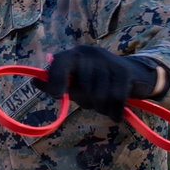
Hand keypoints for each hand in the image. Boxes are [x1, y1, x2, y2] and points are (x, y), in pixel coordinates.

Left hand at [32, 46, 160, 121]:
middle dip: (86, 102)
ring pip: (99, 97)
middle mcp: (91, 54)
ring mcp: (109, 62)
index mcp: (75, 55)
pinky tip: (115, 114)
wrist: (135, 73)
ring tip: (103, 105)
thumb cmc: (96, 80)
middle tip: (92, 101)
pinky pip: (115, 99)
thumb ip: (54, 81)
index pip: (60, 63)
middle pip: (82, 88)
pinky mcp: (124, 73)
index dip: (55, 79)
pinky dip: (114, 112)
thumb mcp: (75, 79)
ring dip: (101, 108)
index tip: (56, 95)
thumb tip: (34, 80)